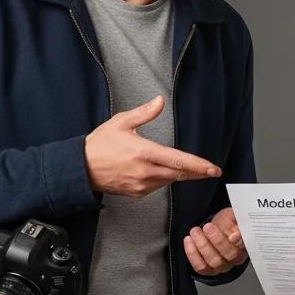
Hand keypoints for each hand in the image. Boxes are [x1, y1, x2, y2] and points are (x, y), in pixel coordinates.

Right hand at [85, 95, 221, 197]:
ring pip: (168, 181)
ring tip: (183, 167)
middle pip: (178, 174)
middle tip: (210, 171)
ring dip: (178, 174)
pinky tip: (159, 171)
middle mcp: (144, 171)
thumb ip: (144, 113)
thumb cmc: (100, 144)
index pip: (178, 161)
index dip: (198, 165)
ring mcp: (141, 184)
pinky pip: (157, 186)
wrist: (82, 168)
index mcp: (143, 152)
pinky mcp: (137, 193)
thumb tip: (160, 101)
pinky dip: (163, 179)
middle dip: (196, 172)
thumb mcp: (121, 122)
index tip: (213, 168)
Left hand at [183, 206, 246, 276]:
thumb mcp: (232, 216)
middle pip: (230, 254)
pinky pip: (201, 267)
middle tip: (208, 227)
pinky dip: (192, 254)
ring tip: (195, 231)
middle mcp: (236, 258)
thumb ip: (237, 219)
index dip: (239, 242)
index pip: (246, 245)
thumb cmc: (226, 223)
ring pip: (214, 261)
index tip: (233, 235)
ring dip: (202, 245)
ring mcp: (222, 266)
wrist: (215, 228)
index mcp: (245, 244)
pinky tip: (189, 241)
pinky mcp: (208, 270)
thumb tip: (238, 231)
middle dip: (217, 240)